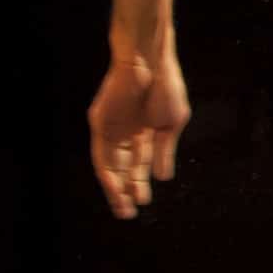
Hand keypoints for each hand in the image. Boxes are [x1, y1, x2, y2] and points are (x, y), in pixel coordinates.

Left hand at [89, 29, 190, 220]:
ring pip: (111, 166)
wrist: (150, 61)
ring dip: (115, 188)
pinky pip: (101, 154)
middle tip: (129, 212)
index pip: (140, 164)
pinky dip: (107, 173)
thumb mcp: (171, 124)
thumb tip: (163, 178)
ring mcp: (112, 129)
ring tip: (122, 208)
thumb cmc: (166, 86)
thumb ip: (165, 150)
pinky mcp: (100, 124)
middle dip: (127, 190)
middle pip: (124, 168)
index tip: (143, 202)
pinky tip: (115, 188)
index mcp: (145, 132)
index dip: (141, 183)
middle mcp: (126, 134)